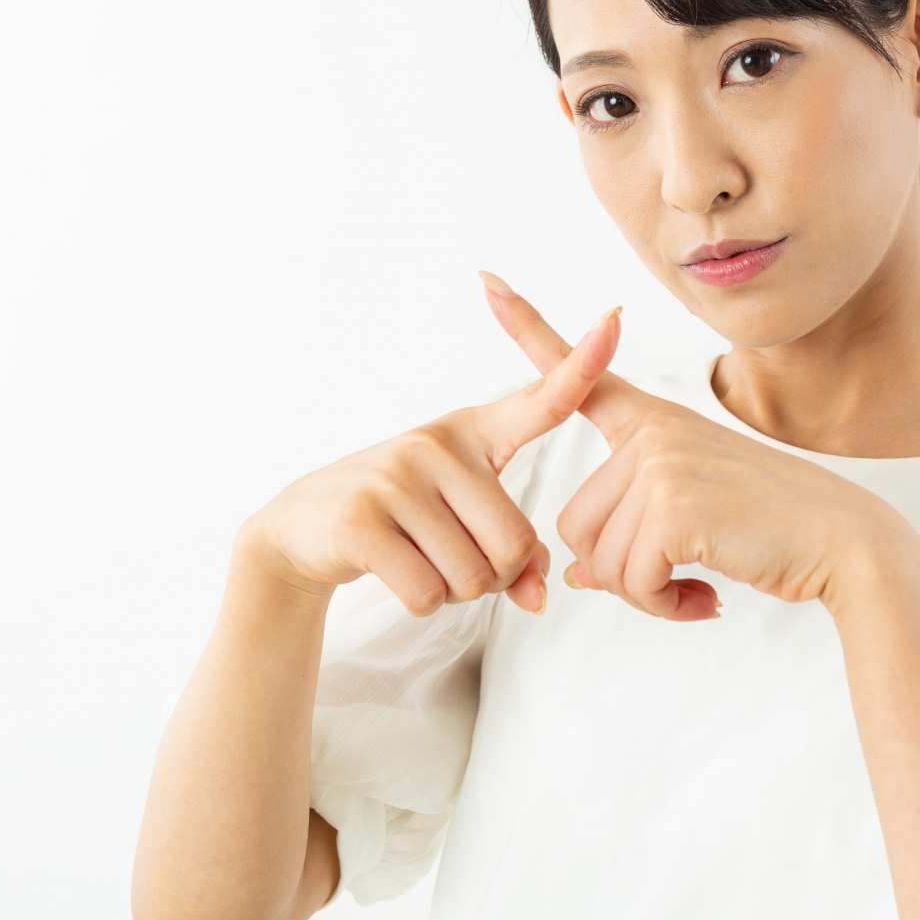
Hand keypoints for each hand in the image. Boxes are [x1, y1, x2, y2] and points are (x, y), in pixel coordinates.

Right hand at [242, 304, 623, 615]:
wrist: (303, 527)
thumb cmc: (402, 518)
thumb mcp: (461, 520)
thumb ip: (514, 553)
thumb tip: (539, 596)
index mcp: (473, 433)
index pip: (542, 398)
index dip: (583, 364)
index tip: (615, 317)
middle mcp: (438, 444)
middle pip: (514, 545)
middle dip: (494, 578)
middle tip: (452, 560)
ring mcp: (397, 477)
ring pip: (472, 577)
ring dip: (454, 593)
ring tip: (419, 561)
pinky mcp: (362, 520)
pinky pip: (427, 592)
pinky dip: (422, 602)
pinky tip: (395, 574)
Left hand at [480, 274, 908, 622]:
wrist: (844, 543)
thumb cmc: (774, 529)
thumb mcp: (694, 510)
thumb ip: (632, 525)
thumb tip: (579, 576)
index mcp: (656, 420)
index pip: (583, 373)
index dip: (529, 328)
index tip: (487, 282)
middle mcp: (651, 431)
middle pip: (577, 526)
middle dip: (622, 570)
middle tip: (681, 576)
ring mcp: (658, 463)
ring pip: (597, 560)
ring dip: (645, 591)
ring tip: (698, 581)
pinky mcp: (669, 505)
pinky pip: (628, 580)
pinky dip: (662, 604)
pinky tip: (704, 597)